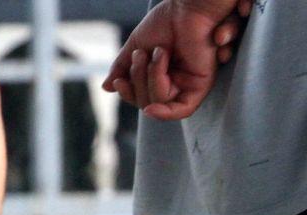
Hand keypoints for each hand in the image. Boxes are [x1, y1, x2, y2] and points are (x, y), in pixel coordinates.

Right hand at [101, 0, 249, 120]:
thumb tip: (106, 88)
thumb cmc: (166, 22)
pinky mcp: (200, 85)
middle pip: (147, 101)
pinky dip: (165, 113)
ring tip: (160, 52)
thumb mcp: (137, 45)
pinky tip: (150, 110)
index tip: (118, 81)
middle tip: (142, 55)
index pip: (140, 97)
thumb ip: (122, 67)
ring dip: (152, 76)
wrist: (185, 8)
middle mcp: (174, 84)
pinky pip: (182, 109)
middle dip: (138, 79)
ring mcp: (187, 85)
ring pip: (160, 101)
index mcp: (160, 76)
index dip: (127, 93)